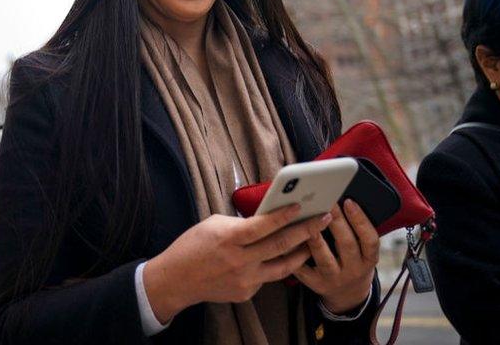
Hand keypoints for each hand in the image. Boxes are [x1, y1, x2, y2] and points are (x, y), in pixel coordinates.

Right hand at [143, 204, 332, 323]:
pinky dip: (276, 264)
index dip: (284, 215)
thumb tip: (266, 217)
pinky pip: (267, 276)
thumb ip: (241, 223)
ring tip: (314, 239)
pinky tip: (285, 256)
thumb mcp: (214, 224)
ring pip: (282, 266)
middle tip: (323, 218)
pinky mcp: (246, 293)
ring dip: (302, 251)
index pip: (263, 225)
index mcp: (229, 238)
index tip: (301, 205)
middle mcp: (239, 261)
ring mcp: (244, 280)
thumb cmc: (193, 246)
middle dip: (306, 230)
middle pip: (280, 245)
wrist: (176, 279)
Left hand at [293, 199, 378, 314]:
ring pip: (324, 258)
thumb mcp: (362, 250)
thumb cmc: (352, 260)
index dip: (360, 220)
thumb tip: (338, 199)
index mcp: (368, 259)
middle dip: (336, 222)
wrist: (348, 294)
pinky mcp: (316, 284)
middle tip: (325, 201)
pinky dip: (296, 255)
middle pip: (346, 245)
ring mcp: (334, 279)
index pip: (370, 239)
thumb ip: (354, 230)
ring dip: (316, 239)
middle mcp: (354, 270)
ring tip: (307, 219)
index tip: (349, 201)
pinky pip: (304, 269)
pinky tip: (289, 239)